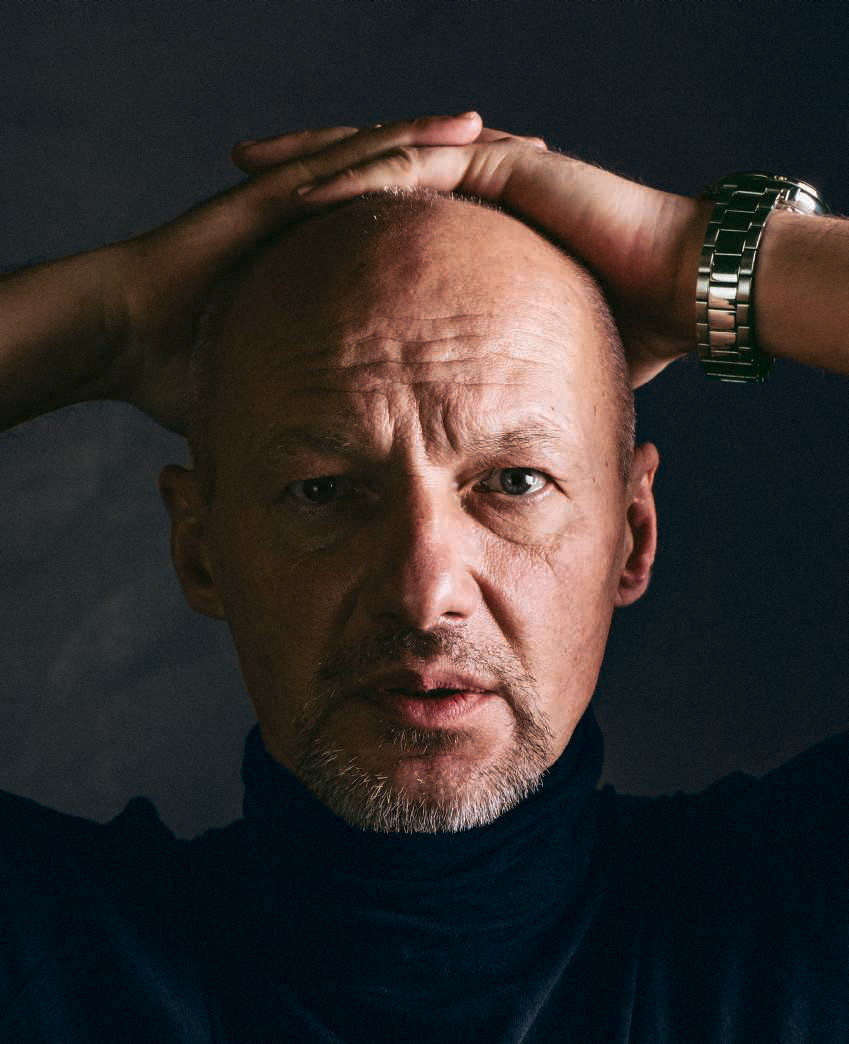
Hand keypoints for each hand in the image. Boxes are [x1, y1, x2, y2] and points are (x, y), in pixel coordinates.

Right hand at [102, 113, 487, 431]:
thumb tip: (344, 469)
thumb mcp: (274, 391)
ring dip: (448, 143)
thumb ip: (310, 415)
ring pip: (387, 158)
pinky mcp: (274, 195)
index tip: (513, 225)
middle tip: (536, 163)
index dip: (456, 224)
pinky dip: (402, 141)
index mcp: (321, 264)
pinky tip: (455, 128)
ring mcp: (295, 202)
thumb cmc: (186, 366)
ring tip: (509, 133)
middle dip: (469, 172)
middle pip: (406, 185)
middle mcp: (315, 224)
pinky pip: (348, 161)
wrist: (126, 335)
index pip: (402, 236)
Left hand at [234, 117, 711, 386]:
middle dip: (302, 168)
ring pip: (383, 154)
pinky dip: (364, 173)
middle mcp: (476, 185)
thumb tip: (484, 418)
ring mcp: (489, 168)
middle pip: (370, 168)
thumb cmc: (629, 325)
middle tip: (241, 173)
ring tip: (252, 168)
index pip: (388, 208)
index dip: (331, 212)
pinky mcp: (506, 166)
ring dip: (315, 159)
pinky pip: (420, 167)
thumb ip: (505, 364)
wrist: (685, 290)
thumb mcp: (540, 346)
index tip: (275, 228)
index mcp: (475, 223)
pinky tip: (309, 185)